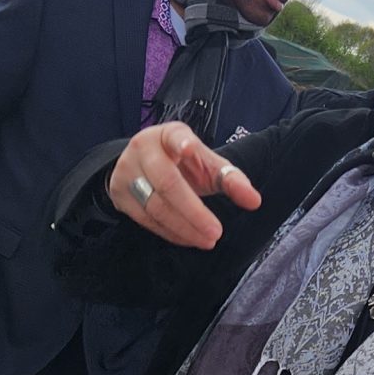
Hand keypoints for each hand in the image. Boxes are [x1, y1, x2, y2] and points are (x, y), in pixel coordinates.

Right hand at [109, 123, 260, 251]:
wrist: (143, 166)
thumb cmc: (182, 163)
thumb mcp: (206, 164)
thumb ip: (230, 179)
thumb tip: (254, 201)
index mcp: (169, 134)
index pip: (175, 137)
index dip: (182, 143)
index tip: (189, 148)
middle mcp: (143, 148)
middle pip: (167, 182)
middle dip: (193, 211)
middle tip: (216, 232)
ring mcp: (127, 171)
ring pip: (155, 206)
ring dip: (184, 227)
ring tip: (208, 240)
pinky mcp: (119, 194)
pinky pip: (146, 219)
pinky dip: (171, 232)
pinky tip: (190, 239)